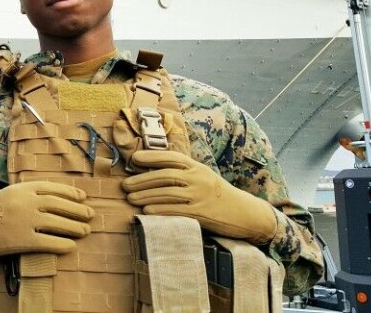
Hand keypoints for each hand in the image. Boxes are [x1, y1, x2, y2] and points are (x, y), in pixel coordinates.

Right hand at [0, 181, 93, 265]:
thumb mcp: (8, 193)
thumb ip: (28, 192)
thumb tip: (55, 195)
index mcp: (22, 188)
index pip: (53, 187)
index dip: (71, 192)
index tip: (83, 197)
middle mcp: (25, 202)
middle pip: (60, 205)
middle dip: (78, 210)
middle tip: (90, 215)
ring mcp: (25, 221)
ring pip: (58, 224)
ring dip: (75, 227)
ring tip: (85, 231)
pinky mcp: (22, 241)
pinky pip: (49, 243)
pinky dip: (63, 244)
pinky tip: (71, 246)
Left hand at [122, 150, 277, 243]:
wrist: (245, 213)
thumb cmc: (217, 194)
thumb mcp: (202, 176)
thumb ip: (182, 172)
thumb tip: (150, 170)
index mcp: (196, 167)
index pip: (170, 157)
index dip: (151, 156)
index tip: (133, 159)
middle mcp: (198, 178)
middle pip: (165, 176)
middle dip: (142, 180)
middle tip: (125, 186)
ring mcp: (200, 196)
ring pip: (167, 193)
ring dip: (146, 196)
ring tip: (130, 198)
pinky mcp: (202, 213)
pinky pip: (176, 210)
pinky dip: (159, 210)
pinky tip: (146, 211)